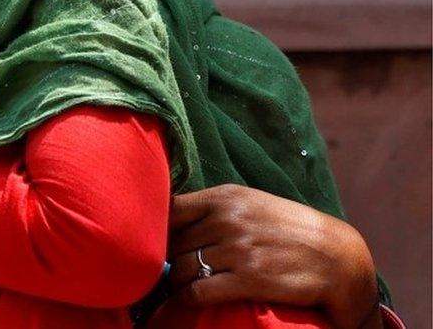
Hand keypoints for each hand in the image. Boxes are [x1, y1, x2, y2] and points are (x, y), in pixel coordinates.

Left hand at [166, 184, 382, 328]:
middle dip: (169, 260)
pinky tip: (191, 300)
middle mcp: (228, 219)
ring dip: (177, 282)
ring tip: (180, 288)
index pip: (170, 210)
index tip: (162, 243)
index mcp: (226, 197)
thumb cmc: (289, 230)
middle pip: (174, 244)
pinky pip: (198, 292)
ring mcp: (238, 249)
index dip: (160, 230)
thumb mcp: (251, 205)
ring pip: (182, 269)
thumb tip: (173, 218)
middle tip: (170, 272)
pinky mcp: (249, 279)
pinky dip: (188, 299)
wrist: (338, 258)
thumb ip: (215, 208)